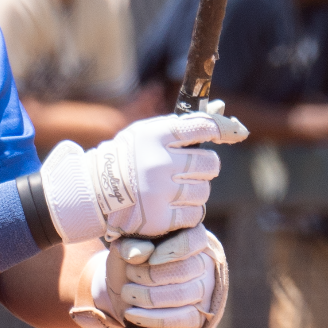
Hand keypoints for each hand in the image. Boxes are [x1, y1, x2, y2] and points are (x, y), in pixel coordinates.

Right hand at [38, 107, 246, 242]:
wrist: (93, 192)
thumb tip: (222, 109)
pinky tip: (174, 205)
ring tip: (177, 189)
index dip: (223, 129)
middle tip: (189, 169)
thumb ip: (183, 125)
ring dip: (196, 190)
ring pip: (204, 191)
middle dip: (204, 167)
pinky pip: (195, 214)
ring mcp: (160, 192)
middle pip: (210, 164)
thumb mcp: (147, 133)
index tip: (234, 133)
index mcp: (155, 136)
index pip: (202, 127)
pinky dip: (190, 211)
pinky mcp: (160, 218)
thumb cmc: (128, 158)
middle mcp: (159, 162)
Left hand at [70, 227, 228, 327]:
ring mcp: (204, 290)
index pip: (194, 240)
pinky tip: (132, 314)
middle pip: (186, 269)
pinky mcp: (198, 316)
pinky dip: (154, 318)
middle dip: (152, 275)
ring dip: (149, 296)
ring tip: (127, 293)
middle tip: (130, 274)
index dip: (173, 249)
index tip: (150, 258)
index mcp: (189, 237)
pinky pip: (182, 319)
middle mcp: (203, 263)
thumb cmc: (129, 264)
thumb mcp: (123, 249)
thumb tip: (144, 251)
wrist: (123, 294)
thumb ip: (130, 244)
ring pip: (183, 294)